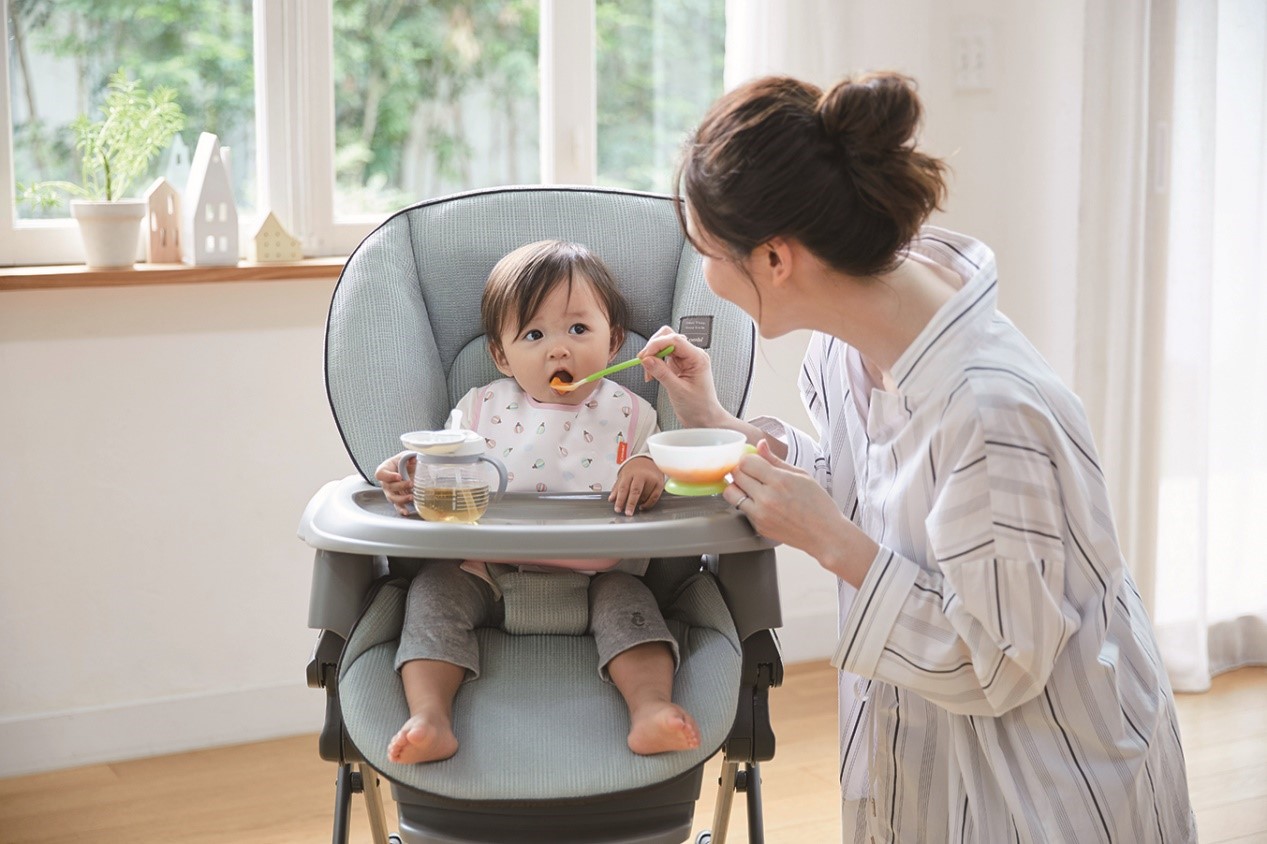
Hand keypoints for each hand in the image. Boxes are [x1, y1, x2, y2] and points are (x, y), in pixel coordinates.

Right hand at [375, 450, 415, 516]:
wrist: (406, 468)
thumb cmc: (403, 461)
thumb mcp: (405, 456)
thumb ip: (408, 456)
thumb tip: (413, 459)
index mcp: (384, 470)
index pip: (381, 474)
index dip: (389, 476)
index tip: (399, 476)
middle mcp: (385, 482)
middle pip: (388, 487)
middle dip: (400, 486)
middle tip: (411, 484)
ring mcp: (390, 492)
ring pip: (392, 498)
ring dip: (401, 499)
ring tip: (411, 497)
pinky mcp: (396, 499)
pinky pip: (397, 506)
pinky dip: (401, 509)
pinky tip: (406, 512)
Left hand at [610, 455, 664, 515]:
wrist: (648, 460)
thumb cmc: (635, 469)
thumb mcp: (623, 475)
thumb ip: (617, 488)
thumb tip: (611, 499)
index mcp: (630, 473)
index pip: (624, 488)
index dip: (620, 500)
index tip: (618, 509)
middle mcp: (641, 475)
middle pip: (635, 491)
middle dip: (631, 504)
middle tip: (628, 513)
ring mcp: (651, 479)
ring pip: (645, 495)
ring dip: (638, 503)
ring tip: (633, 507)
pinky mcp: (659, 483)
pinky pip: (654, 497)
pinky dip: (648, 504)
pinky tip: (642, 506)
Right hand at [638, 327, 728, 428]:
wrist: (704, 419)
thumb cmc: (699, 407)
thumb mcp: (678, 390)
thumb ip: (662, 373)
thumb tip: (647, 359)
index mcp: (697, 357)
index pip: (675, 339)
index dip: (657, 344)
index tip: (644, 356)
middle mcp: (692, 355)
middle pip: (668, 337)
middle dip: (653, 347)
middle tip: (644, 362)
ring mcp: (685, 359)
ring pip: (664, 345)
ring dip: (653, 355)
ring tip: (648, 372)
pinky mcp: (678, 366)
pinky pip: (663, 356)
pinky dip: (654, 362)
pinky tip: (652, 374)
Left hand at [723, 440, 877, 586]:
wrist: (825, 535)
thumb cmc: (818, 505)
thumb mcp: (801, 475)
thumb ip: (776, 460)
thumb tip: (760, 445)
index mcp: (779, 481)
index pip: (746, 462)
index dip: (748, 459)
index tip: (754, 461)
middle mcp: (767, 498)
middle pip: (736, 475)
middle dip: (742, 470)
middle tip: (752, 473)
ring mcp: (760, 515)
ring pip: (731, 493)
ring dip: (737, 487)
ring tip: (751, 487)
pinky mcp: (758, 527)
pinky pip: (742, 509)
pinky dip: (747, 503)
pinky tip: (762, 503)